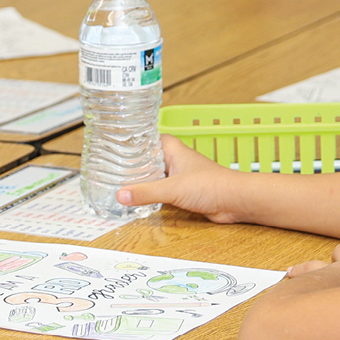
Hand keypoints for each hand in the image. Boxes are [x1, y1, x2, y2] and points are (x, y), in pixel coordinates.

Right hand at [117, 136, 243, 219]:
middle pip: (145, 159)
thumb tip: (120, 195)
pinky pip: (160, 190)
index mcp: (170, 148)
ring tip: (116, 185)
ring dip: (139, 181)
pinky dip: (149, 194)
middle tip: (106, 170)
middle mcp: (173, 159)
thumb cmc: (210, 185)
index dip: (127, 142)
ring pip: (152, 175)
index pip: (143, 139)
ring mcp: (177, 174)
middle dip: (129, 165)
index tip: (108, 146)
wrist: (234, 200)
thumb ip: (145, 192)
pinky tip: (137, 200)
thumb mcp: (172, 188)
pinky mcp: (182, 190)